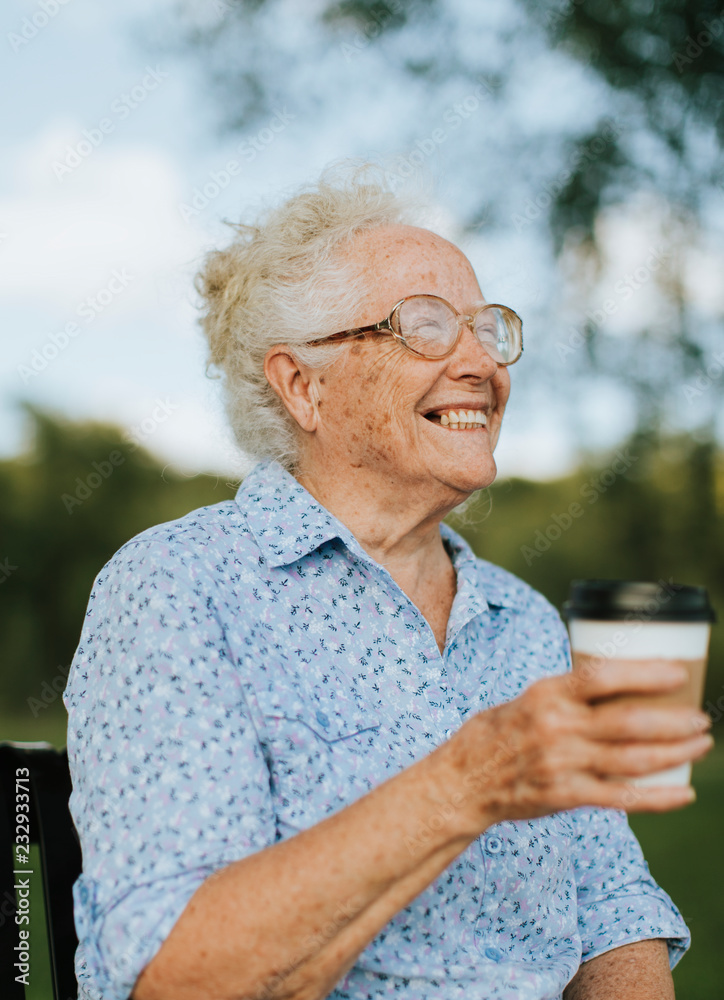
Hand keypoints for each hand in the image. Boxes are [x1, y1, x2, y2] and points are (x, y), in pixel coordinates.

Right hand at [443, 660, 712, 833]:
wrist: (461, 781)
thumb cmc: (496, 734)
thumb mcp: (526, 699)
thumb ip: (566, 697)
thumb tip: (616, 685)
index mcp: (545, 695)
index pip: (601, 677)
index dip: (644, 674)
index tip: (678, 673)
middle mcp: (555, 728)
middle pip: (627, 722)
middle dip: (673, 721)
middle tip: (701, 717)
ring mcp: (561, 765)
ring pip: (631, 759)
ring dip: (674, 753)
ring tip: (700, 744)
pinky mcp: (565, 797)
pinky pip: (621, 798)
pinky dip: (657, 797)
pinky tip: (683, 792)